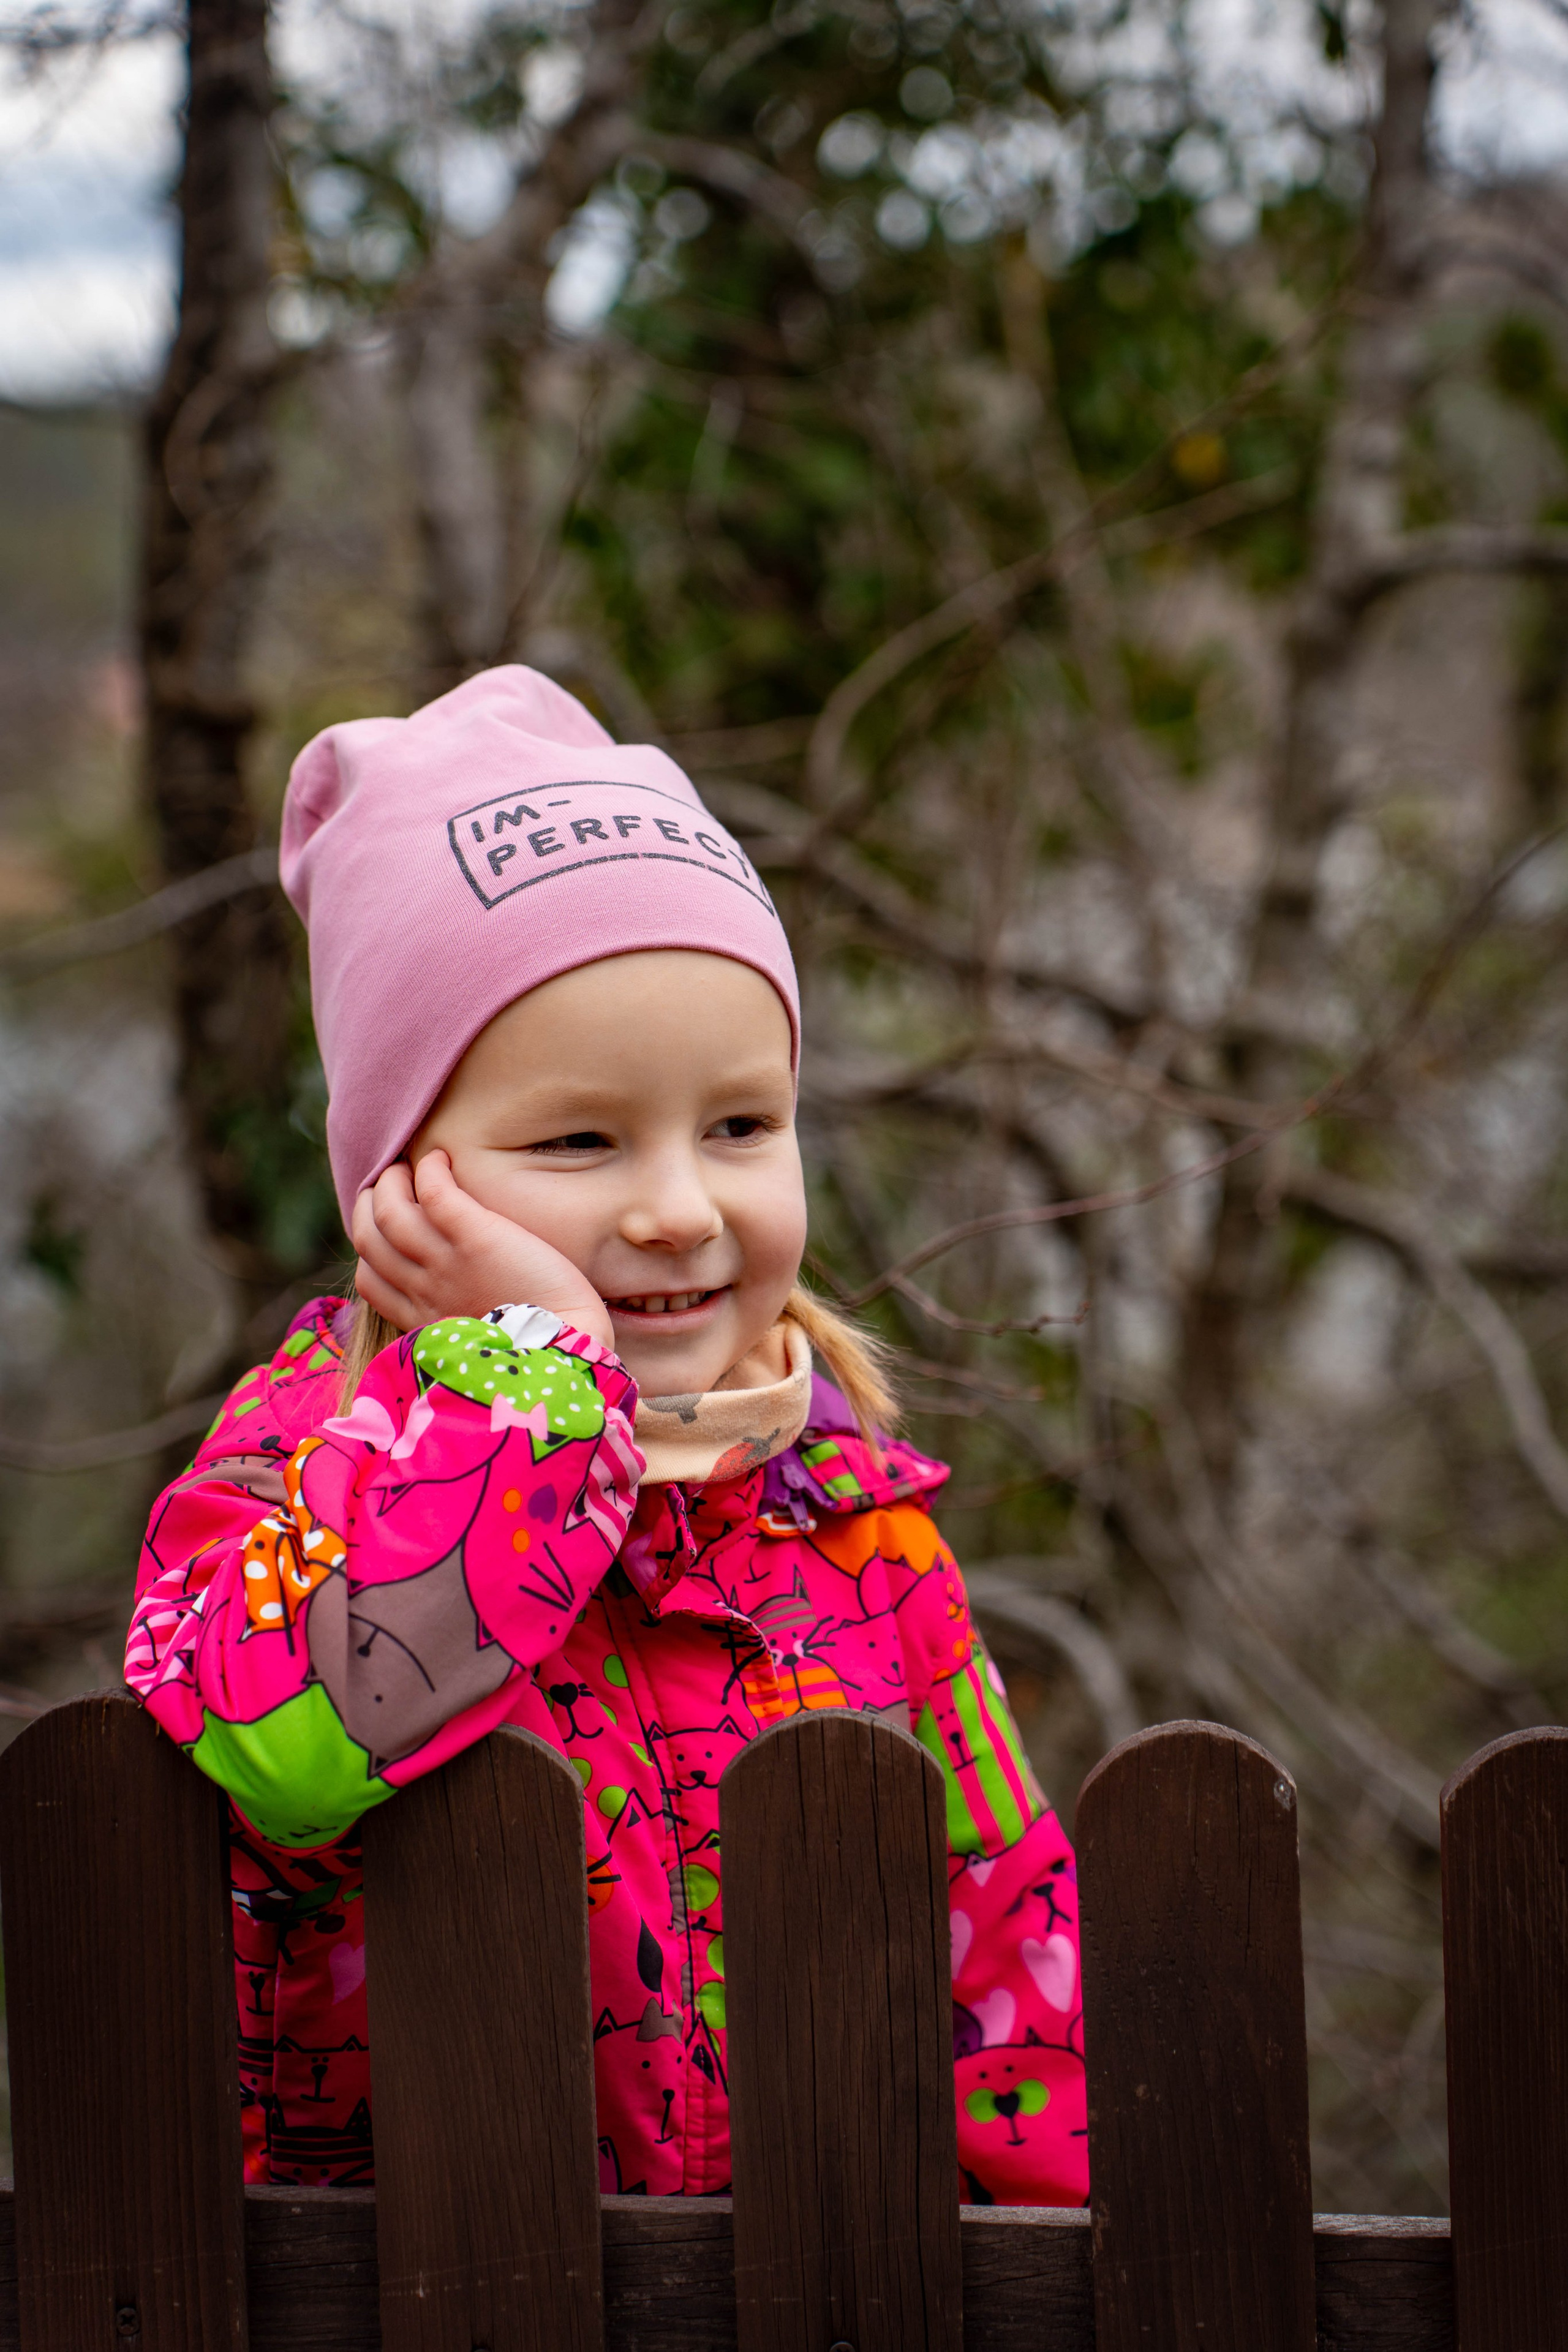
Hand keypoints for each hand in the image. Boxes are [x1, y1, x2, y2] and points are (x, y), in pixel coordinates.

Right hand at [352, 1152, 614, 1349]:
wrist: (562, 1353)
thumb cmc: (532, 1348)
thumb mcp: (474, 1342)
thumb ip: (458, 1319)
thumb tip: (461, 1301)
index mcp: (422, 1319)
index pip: (368, 1279)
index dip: (370, 1246)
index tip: (385, 1228)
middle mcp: (424, 1289)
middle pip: (367, 1237)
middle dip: (367, 1204)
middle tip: (387, 1183)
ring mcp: (445, 1263)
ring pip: (389, 1210)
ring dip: (392, 1180)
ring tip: (407, 1165)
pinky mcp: (476, 1238)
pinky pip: (434, 1192)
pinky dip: (430, 1170)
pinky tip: (441, 1158)